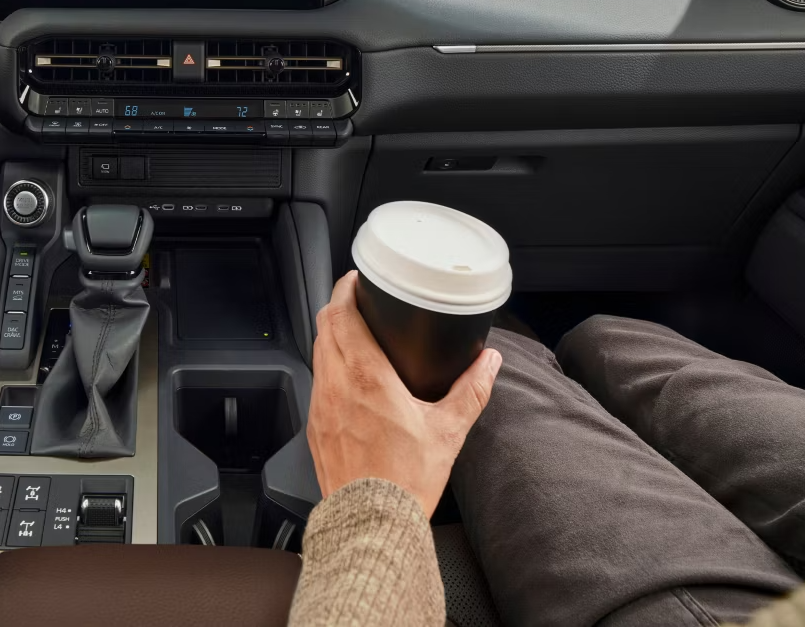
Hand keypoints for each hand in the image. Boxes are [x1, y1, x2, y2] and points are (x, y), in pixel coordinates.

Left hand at [307, 270, 501, 517]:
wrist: (372, 524)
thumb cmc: (405, 481)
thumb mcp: (448, 431)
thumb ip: (471, 390)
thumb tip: (490, 363)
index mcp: (366, 377)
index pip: (343, 315)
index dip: (346, 290)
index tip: (357, 280)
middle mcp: (336, 386)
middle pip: (324, 328)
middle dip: (338, 307)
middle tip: (355, 300)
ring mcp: (320, 408)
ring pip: (317, 355)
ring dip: (330, 337)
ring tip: (352, 334)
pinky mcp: (315, 429)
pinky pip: (316, 385)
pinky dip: (328, 369)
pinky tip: (345, 379)